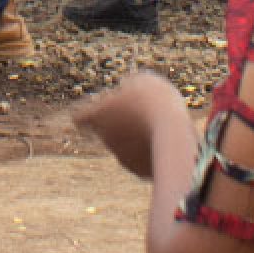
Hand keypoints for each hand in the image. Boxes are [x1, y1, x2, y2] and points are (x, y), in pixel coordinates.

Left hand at [73, 72, 188, 180]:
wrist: (173, 135)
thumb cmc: (154, 100)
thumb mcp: (142, 81)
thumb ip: (131, 86)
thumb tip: (128, 90)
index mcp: (98, 114)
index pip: (80, 118)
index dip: (86, 114)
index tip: (93, 110)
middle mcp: (105, 138)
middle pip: (106, 129)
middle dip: (118, 123)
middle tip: (138, 112)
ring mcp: (121, 156)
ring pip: (125, 145)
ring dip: (135, 138)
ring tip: (156, 126)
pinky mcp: (139, 170)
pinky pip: (142, 158)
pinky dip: (148, 152)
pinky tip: (164, 143)